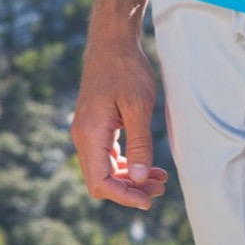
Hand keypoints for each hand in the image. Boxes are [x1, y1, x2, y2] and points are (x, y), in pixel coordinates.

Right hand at [71, 25, 169, 209]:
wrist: (112, 42)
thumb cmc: (126, 69)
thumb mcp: (139, 107)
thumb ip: (140, 144)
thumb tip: (140, 177)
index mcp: (90, 134)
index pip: (100, 181)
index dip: (123, 196)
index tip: (148, 201)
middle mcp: (83, 136)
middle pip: (101, 180)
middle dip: (130, 190)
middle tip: (160, 189)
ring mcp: (87, 132)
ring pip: (105, 170)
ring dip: (130, 179)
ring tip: (160, 180)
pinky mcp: (95, 127)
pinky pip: (108, 156)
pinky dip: (127, 165)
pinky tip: (149, 166)